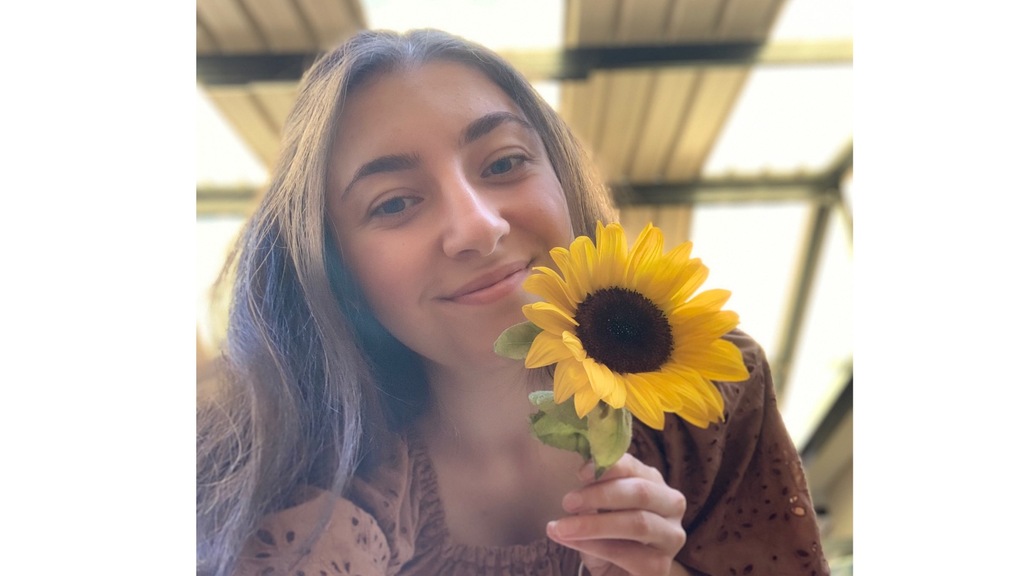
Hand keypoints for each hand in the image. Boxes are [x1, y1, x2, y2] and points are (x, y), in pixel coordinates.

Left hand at [546, 454, 689, 575]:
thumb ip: (596, 488)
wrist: (616, 572)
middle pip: (641, 493)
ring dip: (593, 524)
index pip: (635, 467)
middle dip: (600, 495)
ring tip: (561, 527)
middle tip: (568, 502)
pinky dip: (593, 546)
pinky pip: (626, 554)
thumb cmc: (608, 535)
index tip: (580, 473)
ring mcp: (671, 538)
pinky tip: (569, 542)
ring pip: (637, 524)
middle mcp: (671, 507)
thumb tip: (580, 471)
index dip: (608, 467)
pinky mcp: (660, 567)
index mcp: (655, 483)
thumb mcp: (600, 508)